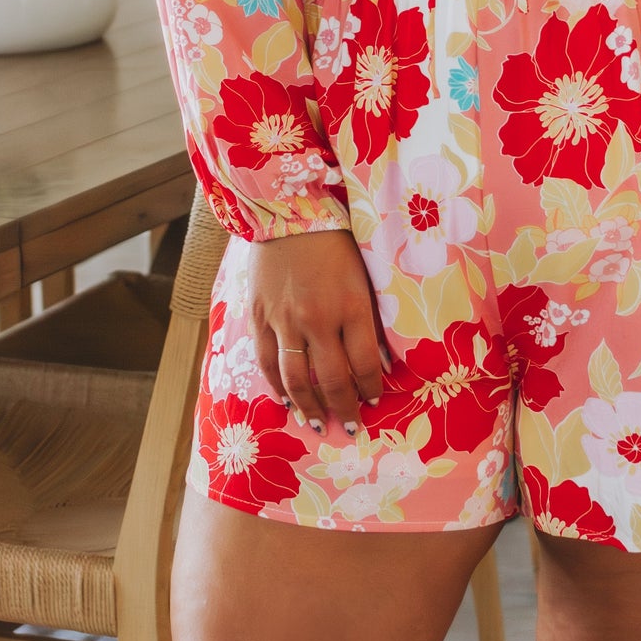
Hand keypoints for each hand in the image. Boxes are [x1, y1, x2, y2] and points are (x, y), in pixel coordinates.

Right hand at [248, 229, 386, 434]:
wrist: (288, 212)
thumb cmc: (336, 243)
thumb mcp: (365, 277)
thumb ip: (370, 318)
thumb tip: (381, 362)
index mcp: (351, 306)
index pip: (365, 363)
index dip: (371, 388)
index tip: (374, 401)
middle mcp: (318, 318)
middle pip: (332, 379)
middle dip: (343, 409)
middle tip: (349, 428)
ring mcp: (284, 319)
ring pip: (296, 378)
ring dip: (308, 407)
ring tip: (316, 424)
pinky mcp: (259, 316)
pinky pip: (267, 361)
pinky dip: (277, 386)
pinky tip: (287, 400)